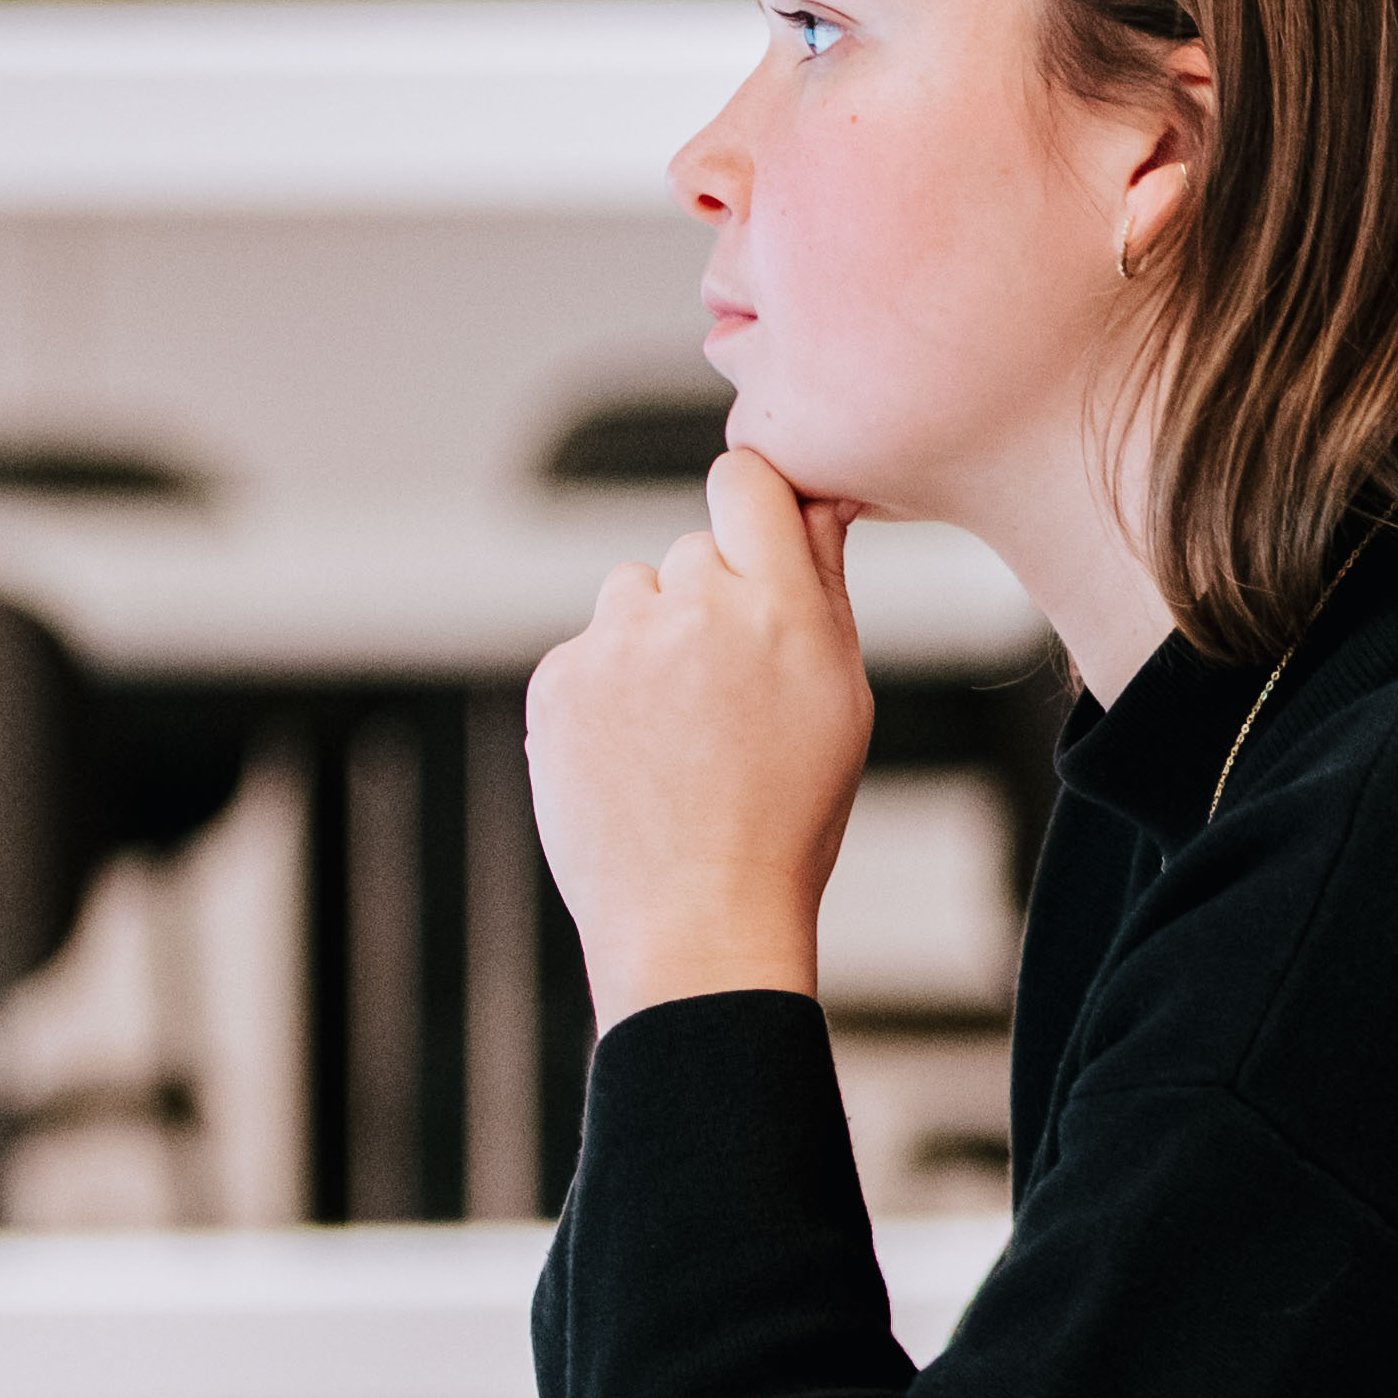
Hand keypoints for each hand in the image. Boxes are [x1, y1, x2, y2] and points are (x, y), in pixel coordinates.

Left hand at [523, 450, 877, 1021]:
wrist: (697, 918)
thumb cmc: (787, 819)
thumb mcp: (840, 700)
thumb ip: (824, 588)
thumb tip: (817, 504)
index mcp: (780, 610)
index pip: (746, 479)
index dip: (751, 498)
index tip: (758, 531)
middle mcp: (694, 610)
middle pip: (693, 552)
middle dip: (710, 603)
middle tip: (729, 695)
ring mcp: (616, 645)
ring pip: (634, 597)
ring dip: (654, 641)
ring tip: (679, 732)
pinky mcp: (557, 680)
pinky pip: (587, 652)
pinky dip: (607, 691)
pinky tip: (636, 756)